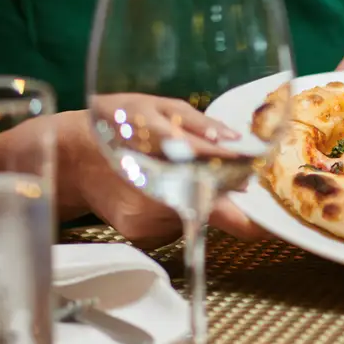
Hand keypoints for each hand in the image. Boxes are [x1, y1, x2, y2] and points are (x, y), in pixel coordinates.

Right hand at [52, 107, 265, 248]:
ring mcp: (148, 227)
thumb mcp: (156, 109)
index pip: (225, 210)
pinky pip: (175, 221)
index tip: (277, 218)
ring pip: (196, 217)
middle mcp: (160, 209)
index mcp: (168, 174)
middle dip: (231, 197)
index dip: (257, 220)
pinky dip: (179, 204)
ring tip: (186, 171)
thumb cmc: (114, 124)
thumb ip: (199, 127)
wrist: (66, 156)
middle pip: (215, 213)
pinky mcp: (140, 235)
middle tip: (243, 179)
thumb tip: (236, 143)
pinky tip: (162, 183)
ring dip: (203, 198)